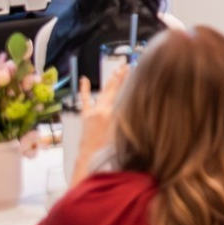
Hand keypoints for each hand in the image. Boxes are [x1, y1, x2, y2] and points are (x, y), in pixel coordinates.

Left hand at [73, 64, 127, 184]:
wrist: (90, 159)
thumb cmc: (108, 151)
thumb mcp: (123, 134)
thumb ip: (129, 119)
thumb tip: (140, 108)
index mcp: (112, 114)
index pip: (123, 93)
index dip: (128, 81)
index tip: (134, 70)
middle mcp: (102, 110)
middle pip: (114, 89)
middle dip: (120, 76)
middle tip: (125, 65)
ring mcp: (93, 112)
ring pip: (104, 93)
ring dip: (110, 81)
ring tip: (116, 70)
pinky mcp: (86, 116)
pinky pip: (86, 100)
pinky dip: (85, 89)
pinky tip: (84, 79)